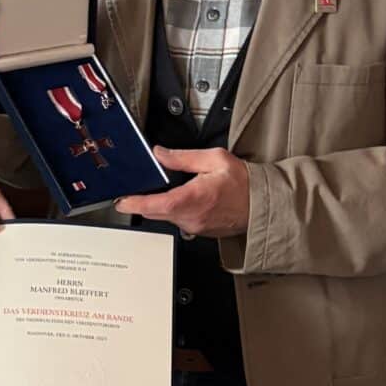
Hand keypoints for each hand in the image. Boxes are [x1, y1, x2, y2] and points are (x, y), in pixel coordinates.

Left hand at [114, 146, 249, 237]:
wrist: (264, 204)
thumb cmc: (244, 183)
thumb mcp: (214, 159)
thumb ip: (183, 157)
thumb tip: (160, 153)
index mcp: (193, 199)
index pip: (156, 204)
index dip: (135, 203)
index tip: (121, 200)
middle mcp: (192, 218)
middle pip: (155, 212)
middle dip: (142, 202)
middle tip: (133, 191)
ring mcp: (196, 227)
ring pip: (166, 217)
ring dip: (159, 205)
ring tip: (160, 190)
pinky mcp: (200, 231)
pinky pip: (179, 221)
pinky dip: (173, 210)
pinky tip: (180, 198)